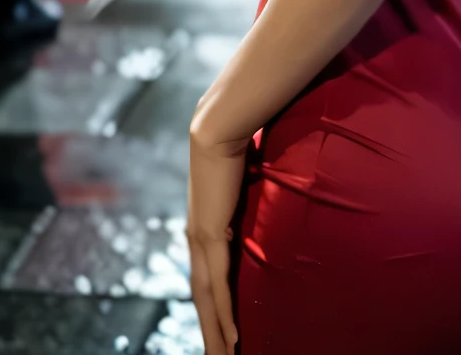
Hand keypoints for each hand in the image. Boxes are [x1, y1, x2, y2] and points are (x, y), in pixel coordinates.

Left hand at [187, 121, 247, 354]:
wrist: (219, 126)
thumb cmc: (234, 141)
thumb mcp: (244, 176)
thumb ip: (249, 188)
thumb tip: (263, 181)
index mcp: (203, 226)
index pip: (207, 276)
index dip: (213, 306)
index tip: (221, 330)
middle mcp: (197, 238)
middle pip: (203, 298)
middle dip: (211, 331)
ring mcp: (200, 240)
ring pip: (206, 301)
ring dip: (216, 333)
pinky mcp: (210, 237)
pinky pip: (218, 287)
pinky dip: (223, 316)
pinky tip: (232, 339)